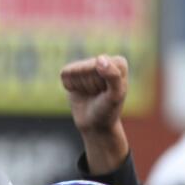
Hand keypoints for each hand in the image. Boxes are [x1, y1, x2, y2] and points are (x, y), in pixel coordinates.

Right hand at [62, 55, 129, 173]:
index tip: (107, 93)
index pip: (98, 65)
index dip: (100, 83)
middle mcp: (105, 60)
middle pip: (85, 68)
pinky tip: (80, 92)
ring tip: (90, 94)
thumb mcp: (114, 96)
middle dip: (89, 85)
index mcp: (118, 63)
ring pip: (74, 71)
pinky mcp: (74, 72)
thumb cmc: (107, 111)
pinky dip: (69, 86)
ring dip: (80, 86)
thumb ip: (113, 76)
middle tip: (98, 95)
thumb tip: (99, 58)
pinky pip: (65, 74)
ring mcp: (89, 65)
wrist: (95, 125)